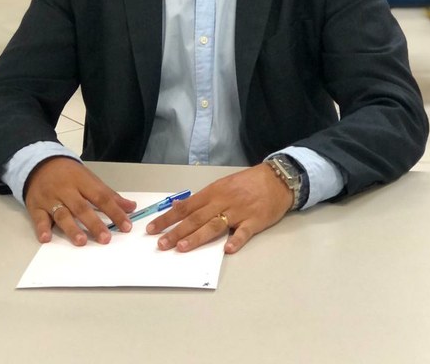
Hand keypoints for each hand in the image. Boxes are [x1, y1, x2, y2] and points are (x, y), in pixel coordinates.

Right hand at [24, 157, 136, 245]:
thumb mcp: (90, 179)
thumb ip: (109, 195)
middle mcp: (67, 190)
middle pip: (82, 207)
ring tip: (81, 241)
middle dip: (95, 223)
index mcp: (83, 181)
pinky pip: (39, 218)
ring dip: (72, 228)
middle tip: (106, 239)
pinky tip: (46, 238)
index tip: (126, 226)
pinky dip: (42, 228)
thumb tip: (131, 207)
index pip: (102, 197)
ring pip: (62, 214)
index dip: (115, 212)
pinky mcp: (35, 206)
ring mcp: (50, 198)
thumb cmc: (69, 174)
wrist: (39, 163)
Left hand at [146, 164, 293, 254]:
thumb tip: (181, 208)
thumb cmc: (247, 183)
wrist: (276, 179)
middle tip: (161, 244)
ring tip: (182, 248)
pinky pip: (244, 232)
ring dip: (197, 237)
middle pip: (196, 218)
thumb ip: (204, 199)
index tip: (152, 228)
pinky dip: (236, 240)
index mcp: (213, 192)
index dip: (168, 218)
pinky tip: (227, 250)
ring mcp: (239, 211)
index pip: (186, 207)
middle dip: (176, 231)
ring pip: (214, 225)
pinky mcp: (255, 220)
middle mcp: (222, 201)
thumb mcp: (223, 185)